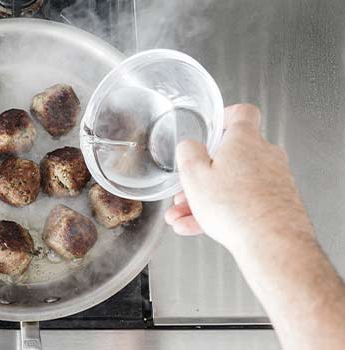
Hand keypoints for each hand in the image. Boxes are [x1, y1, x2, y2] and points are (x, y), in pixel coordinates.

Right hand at [164, 104, 312, 252]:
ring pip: (233, 185)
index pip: (243, 113)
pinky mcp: (278, 205)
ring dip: (206, 199)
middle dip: (203, 175)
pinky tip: (198, 227)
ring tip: (183, 216)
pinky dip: (222, 213)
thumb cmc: (235, 208)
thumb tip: (189, 146)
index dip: (226, 116)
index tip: (215, 125)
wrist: (272, 243)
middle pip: (230, 158)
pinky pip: (244, 203)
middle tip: (185, 190)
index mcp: (245, 140)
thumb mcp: (194, 175)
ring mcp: (275, 181)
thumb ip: (188, 154)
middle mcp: (265, 156)